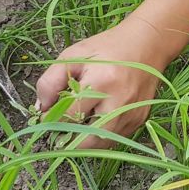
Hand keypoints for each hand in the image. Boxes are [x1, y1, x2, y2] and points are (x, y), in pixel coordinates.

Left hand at [34, 17, 170, 148]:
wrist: (147, 44)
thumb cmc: (107, 48)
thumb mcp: (73, 55)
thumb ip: (51, 81)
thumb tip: (41, 109)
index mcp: (101, 83)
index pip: (68, 117)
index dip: (51, 120)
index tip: (45, 116)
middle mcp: (120, 103)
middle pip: (86, 141)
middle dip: (67, 139)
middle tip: (58, 128)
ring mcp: (132, 115)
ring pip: (100, 145)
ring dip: (84, 139)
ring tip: (78, 120)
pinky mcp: (139, 120)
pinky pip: (113, 138)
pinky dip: (100, 133)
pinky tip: (96, 116)